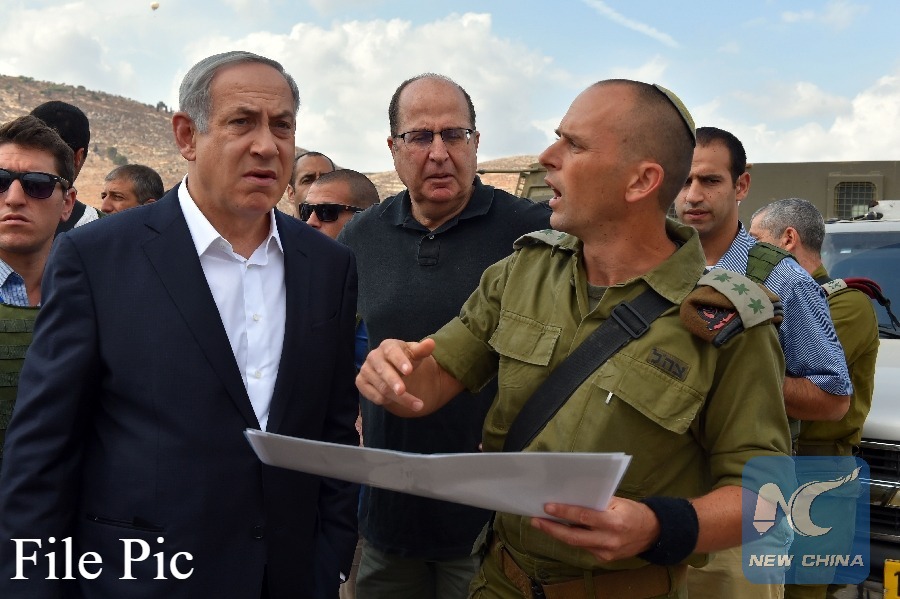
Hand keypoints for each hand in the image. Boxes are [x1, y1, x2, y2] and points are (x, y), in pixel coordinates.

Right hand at [356, 338, 436, 412]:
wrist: (393, 368)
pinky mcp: (361, 382)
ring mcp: (365, 370)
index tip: (410, 371)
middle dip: (393, 381)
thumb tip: (431, 343)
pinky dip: (385, 401)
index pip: (392, 352)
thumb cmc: (406, 359)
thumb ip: (422, 350)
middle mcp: (373, 356)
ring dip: (399, 399)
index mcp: (387, 346)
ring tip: (418, 405)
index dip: (400, 361)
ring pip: (381, 387)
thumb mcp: (415, 354)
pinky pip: (373, 395)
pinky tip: (395, 401)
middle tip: (403, 392)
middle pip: (383, 371)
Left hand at [530, 496, 659, 561]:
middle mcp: (609, 540)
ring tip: (542, 523)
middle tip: (535, 520)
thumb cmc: (633, 512)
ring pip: (576, 544)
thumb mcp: (617, 501)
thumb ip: (596, 502)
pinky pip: (583, 547)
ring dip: (557, 533)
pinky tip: (559, 530)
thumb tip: (571, 497)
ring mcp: (606, 552)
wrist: (653, 533)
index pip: (584, 517)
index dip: (564, 512)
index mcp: (614, 522)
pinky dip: (571, 537)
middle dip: (552, 528)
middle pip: (574, 537)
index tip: (547, 507)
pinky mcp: (604, 558)